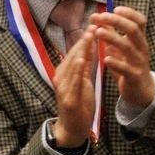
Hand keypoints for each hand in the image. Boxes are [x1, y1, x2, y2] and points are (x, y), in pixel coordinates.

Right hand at [49, 29, 99, 147]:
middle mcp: (60, 78)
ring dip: (80, 51)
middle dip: (83, 41)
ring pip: (72, 66)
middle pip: (73, 56)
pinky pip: (73, 82)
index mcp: (64, 73)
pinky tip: (82, 60)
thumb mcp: (84, 81)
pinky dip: (77, 70)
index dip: (84, 39)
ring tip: (89, 37)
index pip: (75, 53)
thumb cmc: (79, 103)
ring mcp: (63, 88)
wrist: (72, 128)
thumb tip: (90, 47)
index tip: (94, 26)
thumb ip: (85, 66)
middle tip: (93, 26)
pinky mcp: (68, 98)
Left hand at [90, 6, 154, 109]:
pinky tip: (106, 59)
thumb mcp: (121, 48)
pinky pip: (126, 69)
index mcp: (139, 40)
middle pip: (133, 30)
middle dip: (117, 21)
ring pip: (128, 47)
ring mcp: (139, 62)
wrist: (141, 91)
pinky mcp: (135, 76)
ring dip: (112, 38)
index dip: (129, 13)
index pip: (140, 21)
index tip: (115, 8)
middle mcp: (142, 48)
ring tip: (98, 32)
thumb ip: (110, 34)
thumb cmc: (129, 66)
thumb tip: (97, 17)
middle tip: (101, 17)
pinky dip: (116, 63)